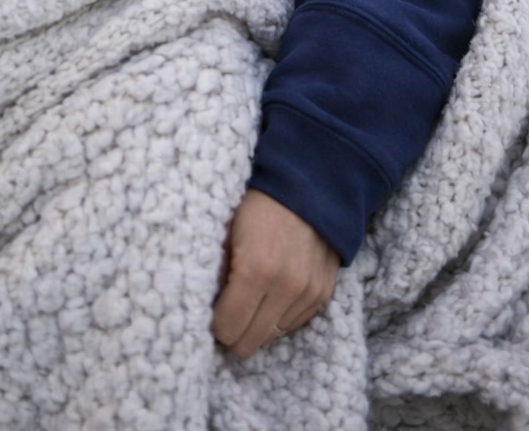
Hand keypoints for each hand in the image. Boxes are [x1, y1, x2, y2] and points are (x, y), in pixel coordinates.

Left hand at [210, 189, 339, 357]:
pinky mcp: (323, 292)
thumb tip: (205, 310)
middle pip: (249, 343)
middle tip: (229, 310)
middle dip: (234, 330)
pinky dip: (279, 316)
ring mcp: (309, 291)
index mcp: (256, 270)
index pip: (227, 329)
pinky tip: (272, 294)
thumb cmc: (258, 206)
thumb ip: (214, 274)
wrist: (308, 186)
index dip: (215, 323)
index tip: (213, 309)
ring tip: (253, 298)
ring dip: (258, 323)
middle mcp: (287, 286)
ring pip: (271, 337)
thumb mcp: (225, 233)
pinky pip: (292, 324)